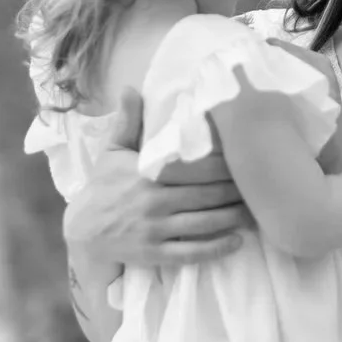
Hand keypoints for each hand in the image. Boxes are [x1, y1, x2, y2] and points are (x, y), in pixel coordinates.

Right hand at [62, 87, 254, 267]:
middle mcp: (154, 201)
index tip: (243, 158)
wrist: (83, 231)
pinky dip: (217, 248)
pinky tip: (237, 241)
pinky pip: (192, 252)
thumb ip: (127, 121)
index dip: (222, 164)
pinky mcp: (155, 254)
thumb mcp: (112, 151)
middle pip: (206, 195)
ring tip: (254, 210)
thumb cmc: (104, 187)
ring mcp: (155, 230)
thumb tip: (132, 88)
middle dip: (234, 190)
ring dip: (233, 217)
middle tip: (258, 184)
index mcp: (147, 173)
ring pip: (204, 223)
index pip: (194, 167)